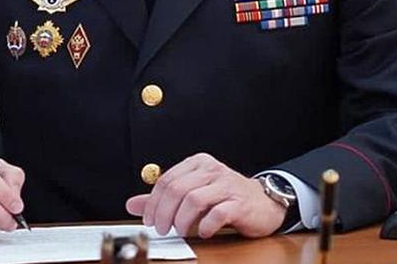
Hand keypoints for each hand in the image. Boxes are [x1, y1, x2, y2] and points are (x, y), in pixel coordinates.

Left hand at [124, 152, 285, 238]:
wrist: (264, 203)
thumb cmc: (226, 198)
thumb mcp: (193, 193)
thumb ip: (163, 199)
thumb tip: (132, 204)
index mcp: (198, 164)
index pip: (167, 180)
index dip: (153, 202)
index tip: (149, 220)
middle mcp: (212, 170)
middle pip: (178, 189)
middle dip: (164, 213)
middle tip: (162, 229)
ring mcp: (227, 185)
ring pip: (194, 200)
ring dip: (182, 220)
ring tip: (180, 231)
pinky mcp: (239, 203)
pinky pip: (217, 213)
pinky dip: (205, 225)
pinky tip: (203, 232)